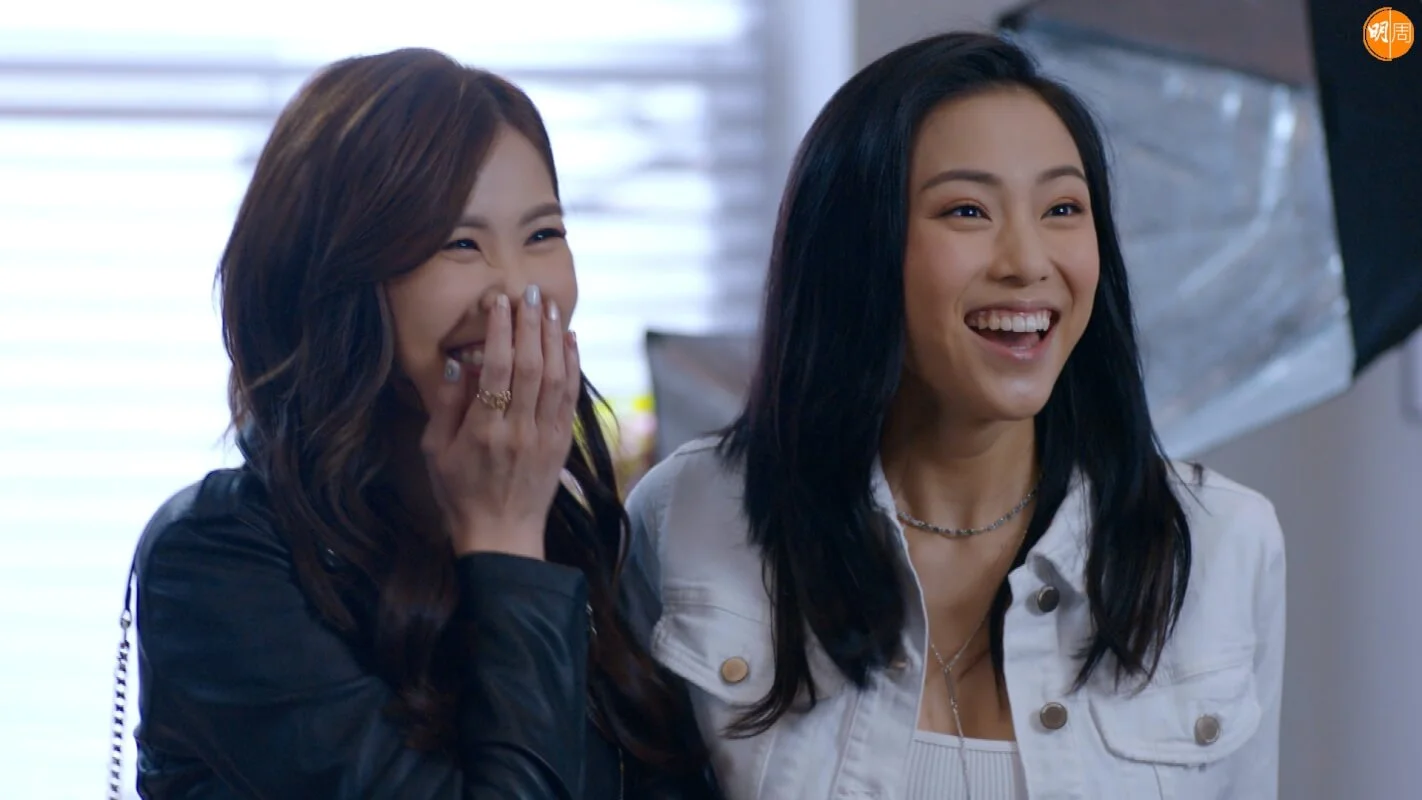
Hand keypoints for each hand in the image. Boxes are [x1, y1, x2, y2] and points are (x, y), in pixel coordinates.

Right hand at [421, 285, 580, 558]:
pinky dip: (572, 364)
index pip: (496, 370)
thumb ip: (446, 405)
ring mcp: (545, 436)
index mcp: (484, 432)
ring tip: (550, 306)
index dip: (501, 332)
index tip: (500, 302)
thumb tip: (457, 361)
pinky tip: (570, 339)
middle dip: (531, 325)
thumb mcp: (435, 451)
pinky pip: (571, 395)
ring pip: (556, 377)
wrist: (501, 535)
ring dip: (555, 337)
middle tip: (530, 292)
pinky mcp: (562, 441)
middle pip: (531, 366)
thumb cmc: (460, 492)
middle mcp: (519, 431)